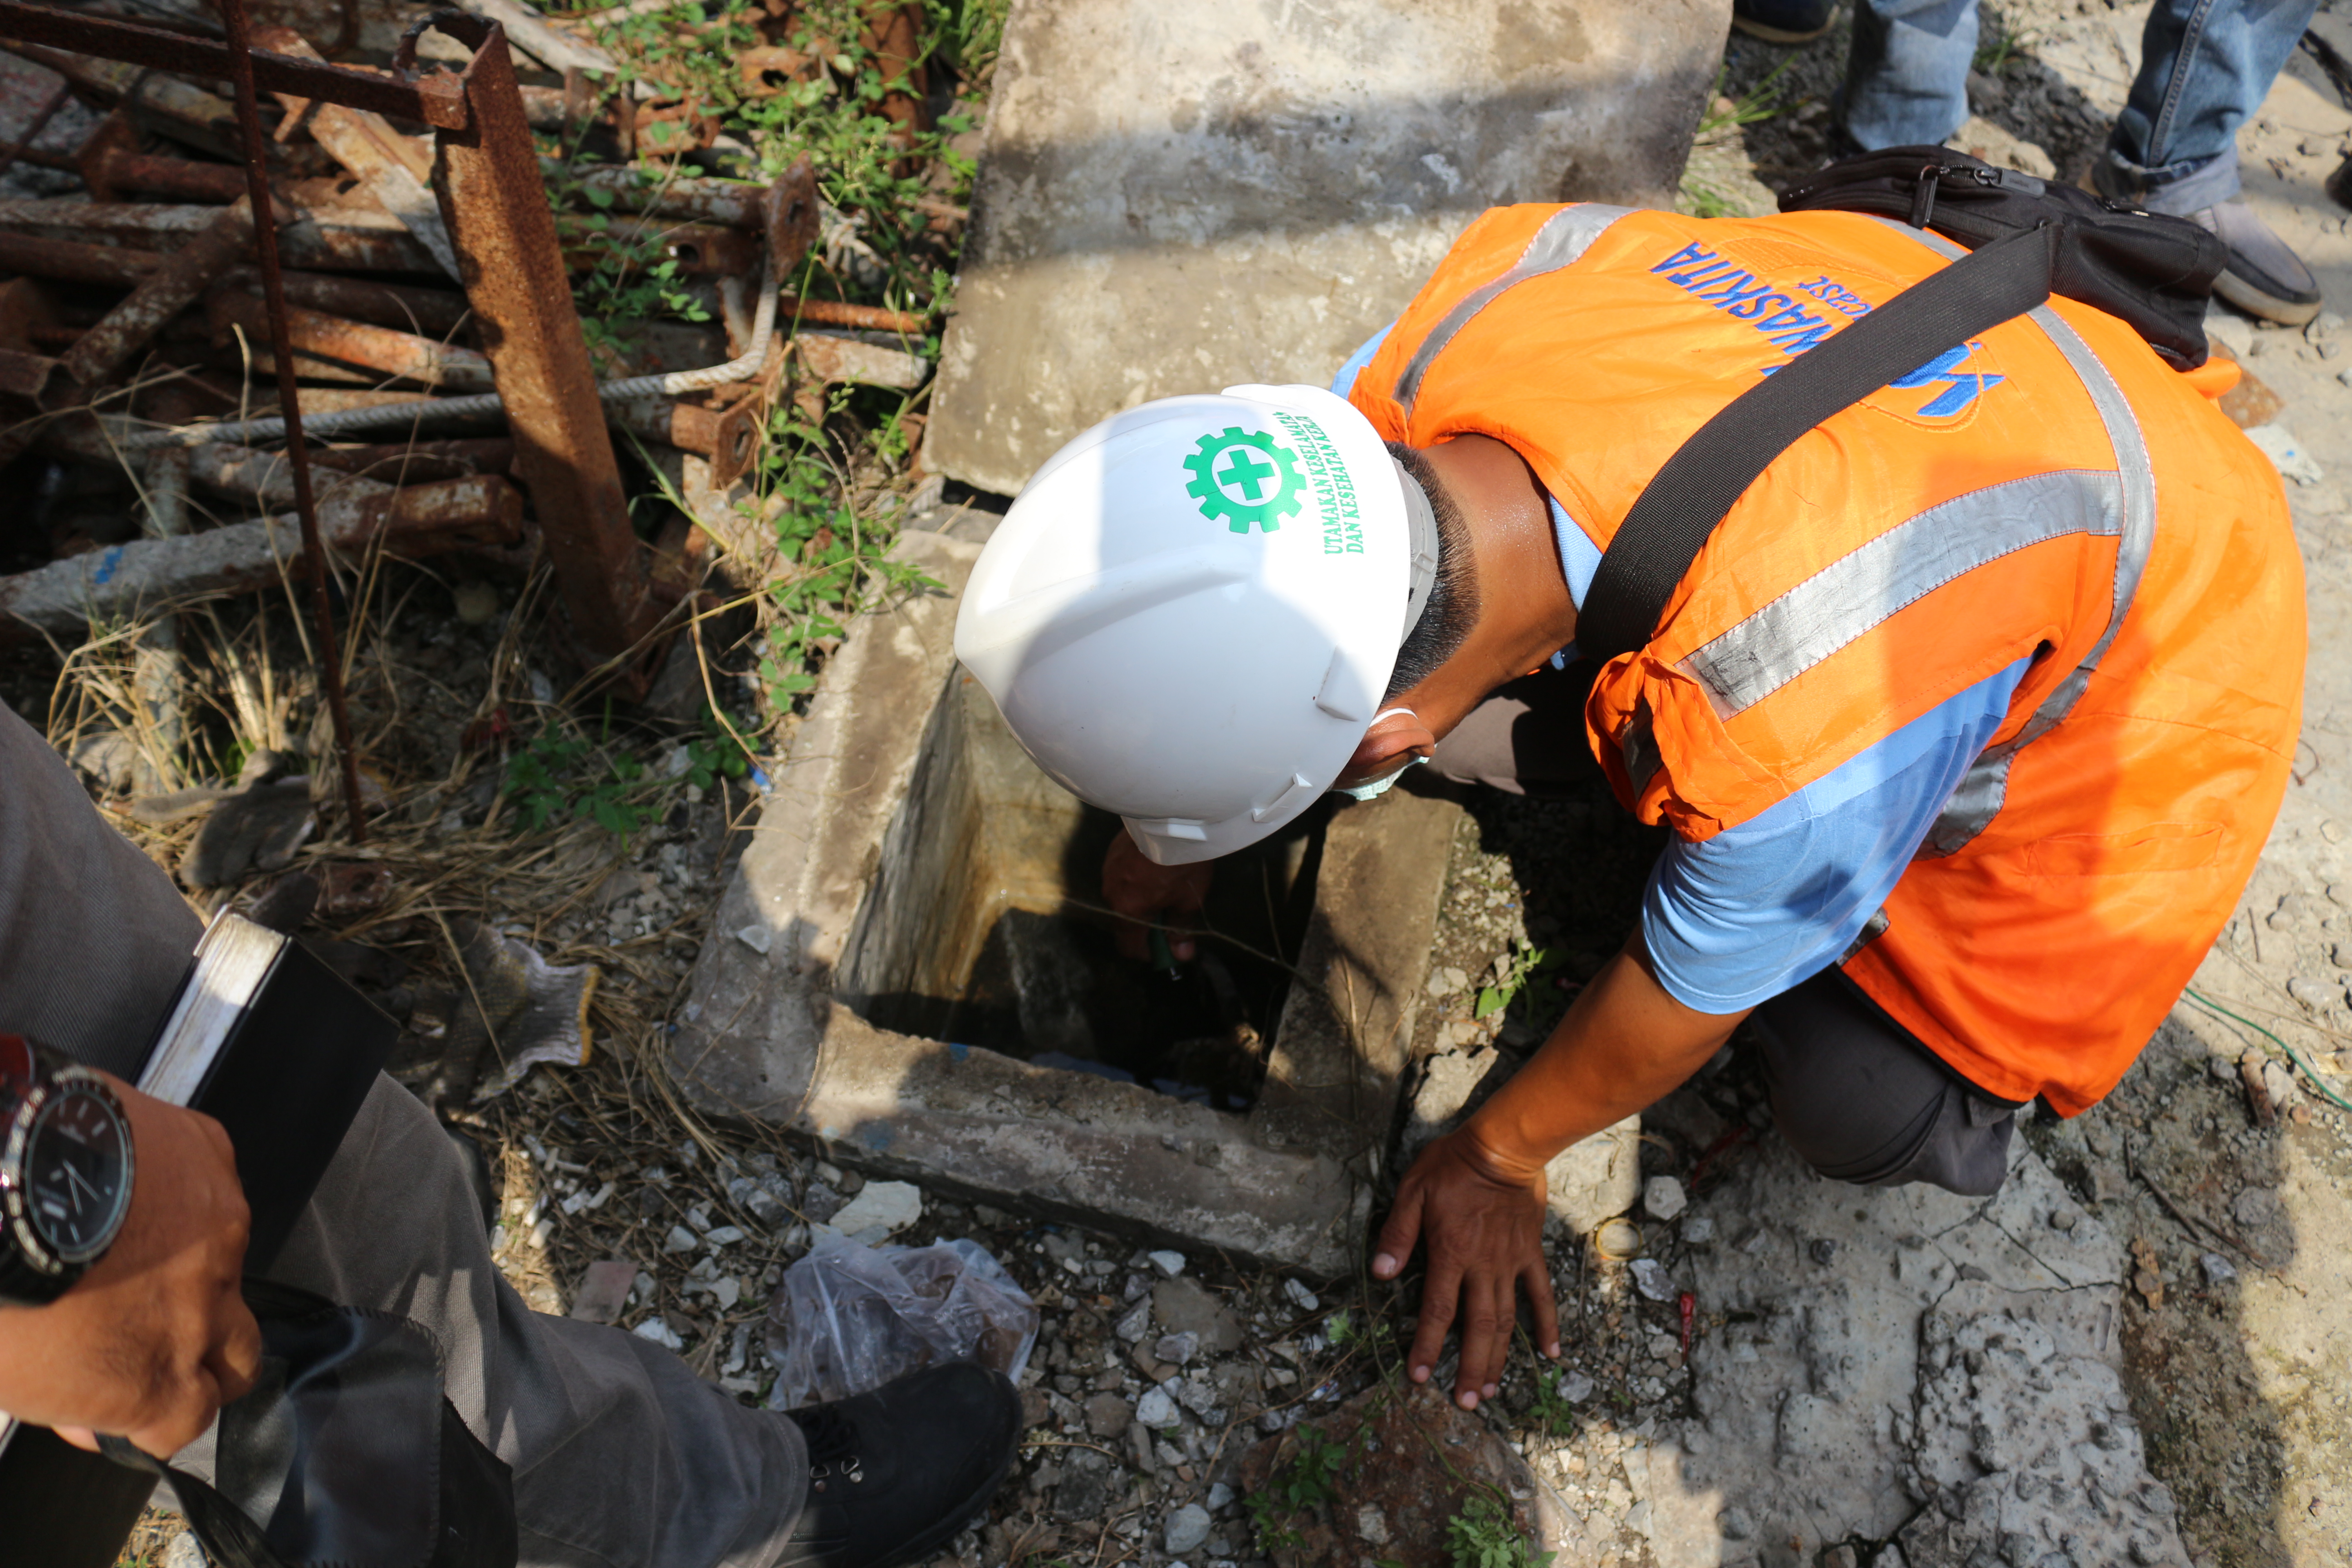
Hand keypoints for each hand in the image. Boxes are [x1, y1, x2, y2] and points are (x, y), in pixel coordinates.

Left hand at [0, 1075, 259, 1456]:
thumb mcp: (8, 1372)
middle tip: (154, 1339)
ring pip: (228, 1269)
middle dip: (211, 1360)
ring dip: (190, 1270)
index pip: (192, 1420)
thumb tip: (87, 1413)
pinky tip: (132, 1186)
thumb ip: (65, 1398)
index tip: (129, 1407)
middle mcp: (200, 1310)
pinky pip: (214, 1188)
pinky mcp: (213, 1163)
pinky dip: (180, 1196)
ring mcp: (219, 1235)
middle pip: (242, 1360)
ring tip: (127, 1244)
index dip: (162, 1418)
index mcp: (147, 1377)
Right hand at [1100, 830, 1211, 960]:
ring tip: (1166, 885)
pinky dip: (1136, 879)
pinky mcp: (1113, 853)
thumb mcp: (1189, 900)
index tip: (1164, 950)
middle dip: (1146, 924)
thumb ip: (1180, 929)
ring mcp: (1109, 871)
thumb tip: (1180, 955)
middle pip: (1125, 922)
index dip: (1147, 954)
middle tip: (1171, 914)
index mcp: (1128, 911)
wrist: (1174, 816)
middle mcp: (1112, 893)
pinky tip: (1156, 867)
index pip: (1128, 947)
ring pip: (1123, 897)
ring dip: (1140, 899)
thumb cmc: (1182, 861)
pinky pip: (1122, 876)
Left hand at [1371, 1127, 1557, 1409]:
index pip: (1437, 1310)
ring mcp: (1510, 1262)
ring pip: (1507, 1318)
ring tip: (1494, 1389)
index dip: (1428, 1345)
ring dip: (1500, 1356)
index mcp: (1450, 1253)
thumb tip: (1381, 1274)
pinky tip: (1550, 1354)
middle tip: (1467, 1403)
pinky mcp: (1531, 1253)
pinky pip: (1541, 1294)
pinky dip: (1546, 1324)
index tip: (1421, 1377)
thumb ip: (1398, 1234)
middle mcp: (1482, 1266)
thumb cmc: (1452, 1165)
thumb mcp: (1412, 1192)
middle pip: (1477, 1326)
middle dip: (1471, 1367)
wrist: (1504, 1147)